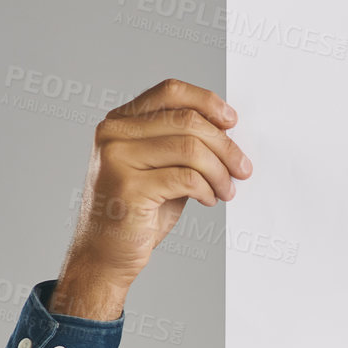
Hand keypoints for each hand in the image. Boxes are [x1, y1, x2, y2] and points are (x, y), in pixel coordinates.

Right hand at [57, 78, 252, 311]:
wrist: (105, 255)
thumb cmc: (137, 213)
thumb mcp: (160, 169)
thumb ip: (182, 145)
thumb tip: (227, 132)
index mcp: (120, 122)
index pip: (171, 92)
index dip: (207, 102)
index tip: (232, 122)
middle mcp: (113, 134)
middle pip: (187, 121)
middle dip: (225, 146)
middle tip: (243, 169)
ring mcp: (117, 158)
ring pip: (190, 149)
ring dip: (220, 171)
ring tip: (227, 190)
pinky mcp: (128, 187)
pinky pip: (186, 178)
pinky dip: (207, 189)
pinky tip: (209, 199)